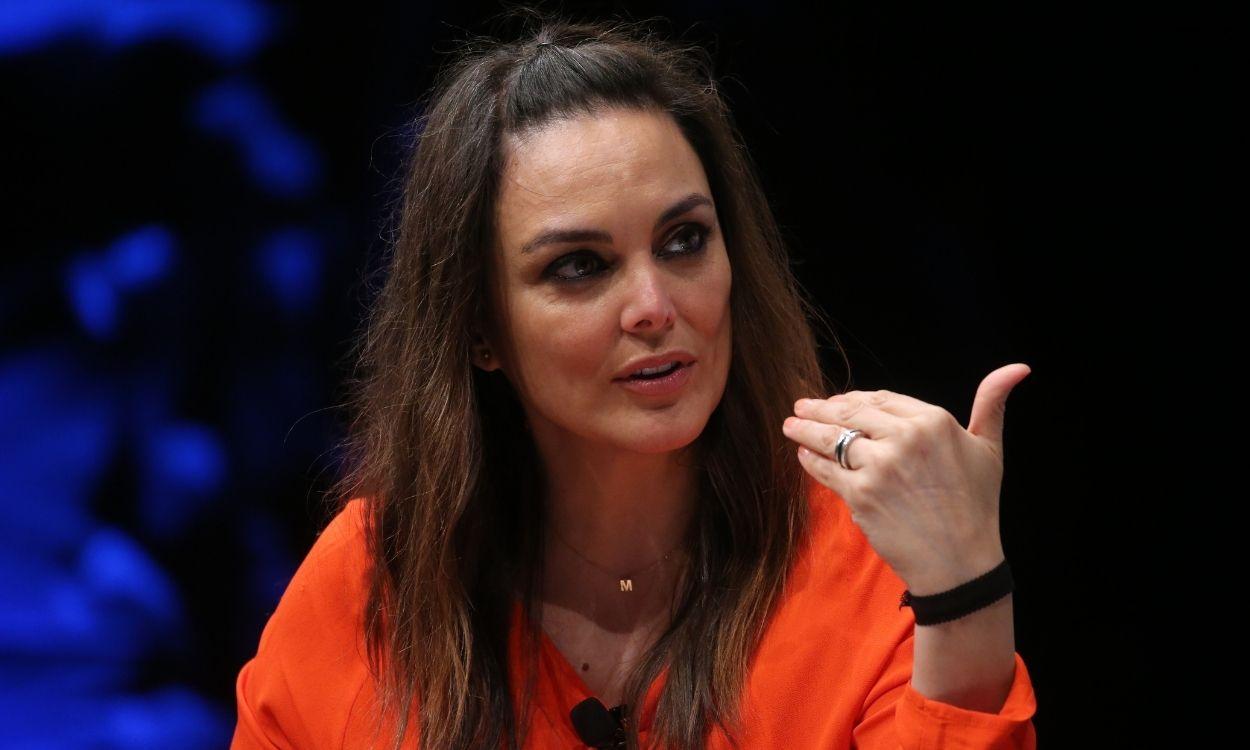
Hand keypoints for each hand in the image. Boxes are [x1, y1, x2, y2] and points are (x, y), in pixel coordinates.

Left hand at [781, 363, 1030, 594]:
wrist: (960, 563)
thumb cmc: (976, 506)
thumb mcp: (989, 449)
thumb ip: (991, 405)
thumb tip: (1018, 368)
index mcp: (933, 421)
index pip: (881, 399)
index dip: (856, 399)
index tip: (840, 401)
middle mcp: (904, 438)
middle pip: (851, 413)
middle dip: (822, 409)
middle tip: (801, 407)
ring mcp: (879, 466)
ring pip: (832, 438)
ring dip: (806, 430)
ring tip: (790, 425)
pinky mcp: (860, 494)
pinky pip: (826, 470)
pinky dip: (810, 460)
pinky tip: (802, 454)